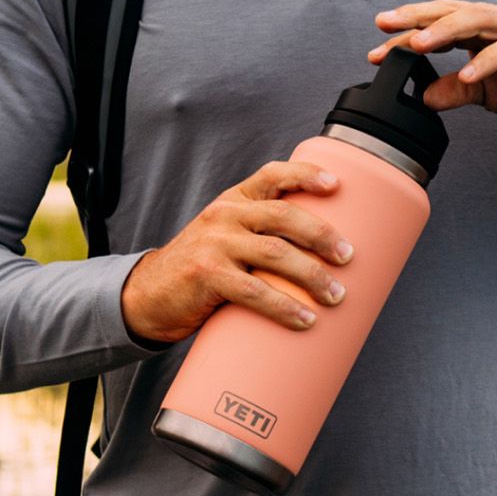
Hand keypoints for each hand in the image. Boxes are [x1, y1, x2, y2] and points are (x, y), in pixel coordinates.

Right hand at [122, 159, 350, 344]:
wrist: (148, 294)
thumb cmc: (200, 269)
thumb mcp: (224, 237)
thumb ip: (260, 236)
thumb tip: (321, 256)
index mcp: (234, 200)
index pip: (273, 175)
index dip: (306, 175)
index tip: (336, 186)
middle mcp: (225, 215)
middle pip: (284, 215)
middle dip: (322, 235)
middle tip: (348, 256)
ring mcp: (215, 244)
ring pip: (276, 253)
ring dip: (312, 275)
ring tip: (335, 295)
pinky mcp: (207, 276)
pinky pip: (255, 291)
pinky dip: (285, 307)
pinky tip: (305, 320)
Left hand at [369, 0, 496, 130]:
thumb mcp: (488, 94)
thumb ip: (456, 91)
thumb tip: (423, 98)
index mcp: (482, 30)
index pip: (438, 25)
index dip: (406, 34)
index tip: (375, 50)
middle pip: (452, 11)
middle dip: (416, 17)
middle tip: (384, 26)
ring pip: (478, 20)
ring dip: (445, 31)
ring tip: (418, 44)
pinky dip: (487, 60)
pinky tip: (468, 75)